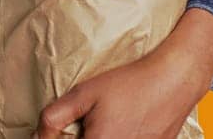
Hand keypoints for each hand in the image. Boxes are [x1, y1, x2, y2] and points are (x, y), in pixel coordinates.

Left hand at [35, 9, 212, 138]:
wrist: (174, 80)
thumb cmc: (129, 84)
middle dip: (81, 138)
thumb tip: (37, 136)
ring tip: (106, 121)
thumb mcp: (84, 93)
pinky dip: (120, 136)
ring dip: (101, 137)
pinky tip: (124, 124)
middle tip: (84, 124)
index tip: (59, 133)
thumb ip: (55, 117)